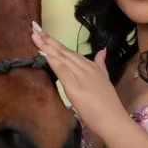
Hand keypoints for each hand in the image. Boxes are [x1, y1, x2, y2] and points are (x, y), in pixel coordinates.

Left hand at [31, 22, 127, 137]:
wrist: (113, 119)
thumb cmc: (108, 105)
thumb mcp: (105, 79)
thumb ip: (101, 65)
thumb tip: (102, 52)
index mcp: (91, 66)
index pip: (70, 52)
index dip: (56, 43)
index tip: (43, 33)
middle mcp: (85, 68)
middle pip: (64, 51)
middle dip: (48, 39)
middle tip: (34, 28)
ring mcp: (80, 76)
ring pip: (61, 57)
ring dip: (47, 46)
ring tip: (34, 35)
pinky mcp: (74, 87)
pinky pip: (62, 70)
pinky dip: (52, 60)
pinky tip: (43, 52)